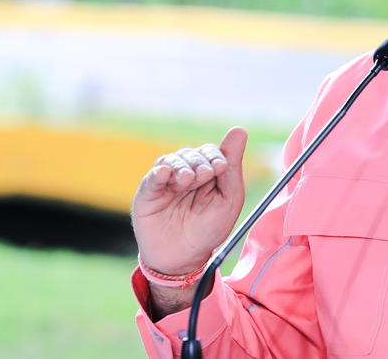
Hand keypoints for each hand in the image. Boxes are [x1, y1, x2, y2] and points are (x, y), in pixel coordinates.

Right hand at [131, 127, 247, 274]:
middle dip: (199, 162)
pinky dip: (159, 172)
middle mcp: (186, 173)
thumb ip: (233, 166)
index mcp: (207, 174)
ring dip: (182, 166)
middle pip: (191, 154)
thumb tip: (239, 130)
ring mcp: (166, 182)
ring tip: (187, 180)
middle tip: (204, 175)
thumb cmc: (208, 230)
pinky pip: (152, 176)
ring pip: (172, 161)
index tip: (220, 168)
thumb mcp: (229, 199)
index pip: (210, 152)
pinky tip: (165, 174)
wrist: (183, 258)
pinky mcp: (148, 193)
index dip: (215, 155)